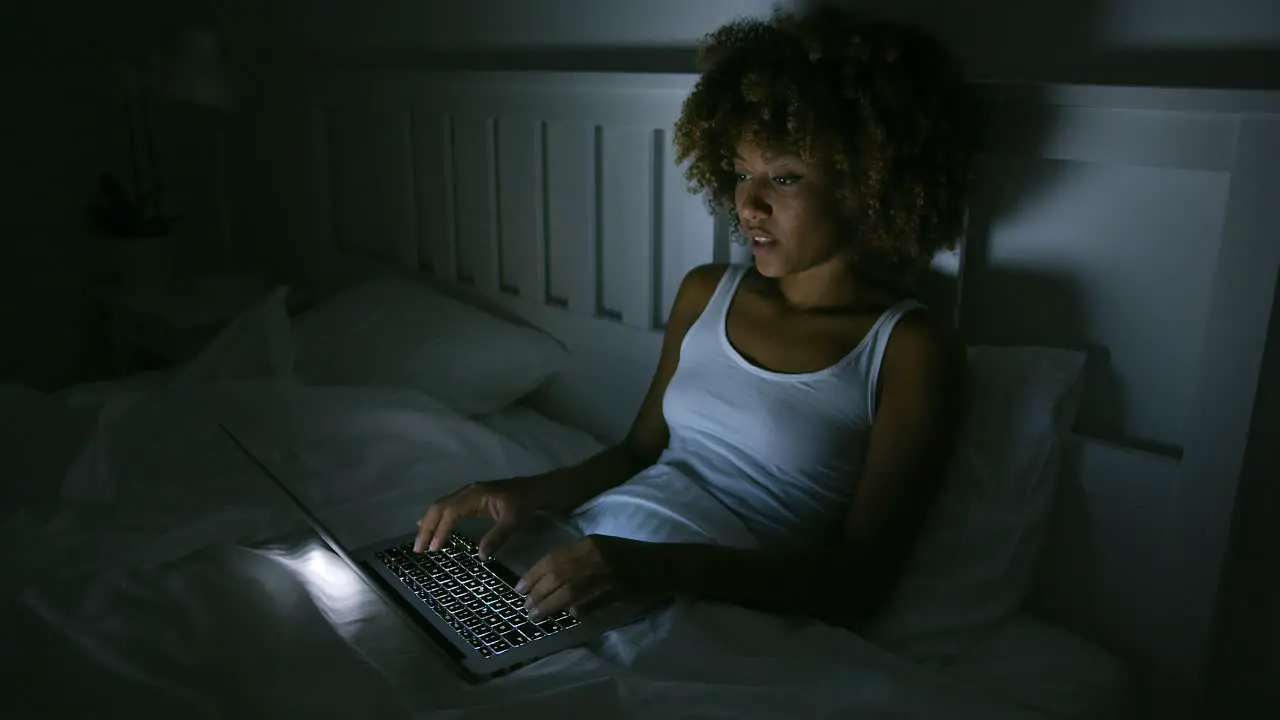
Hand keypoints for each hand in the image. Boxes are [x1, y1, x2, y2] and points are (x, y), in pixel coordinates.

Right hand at [413, 477, 541, 557]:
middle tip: (418, 549)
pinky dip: (436, 518)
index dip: (440, 529)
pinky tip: (427, 528)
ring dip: (428, 523)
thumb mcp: (514, 521)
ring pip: (440, 506)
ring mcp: (467, 493)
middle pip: (439, 507)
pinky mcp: (469, 499)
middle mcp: (467, 491)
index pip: (451, 511)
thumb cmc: (524, 504)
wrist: (534, 489)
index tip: (434, 548)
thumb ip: (498, 537)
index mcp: (476, 494)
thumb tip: (481, 556)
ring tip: (420, 543)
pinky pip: (447, 507)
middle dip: (427, 527)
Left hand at [513, 534, 661, 620]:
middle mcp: (596, 556)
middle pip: (558, 576)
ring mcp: (608, 574)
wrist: (665, 564)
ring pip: (571, 592)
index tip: (519, 589)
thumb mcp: (602, 548)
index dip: (533, 574)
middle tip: (526, 608)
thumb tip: (549, 581)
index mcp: (589, 543)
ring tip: (537, 616)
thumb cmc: (630, 555)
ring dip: (551, 606)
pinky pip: (593, 603)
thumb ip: (577, 560)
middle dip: (538, 594)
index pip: (553, 558)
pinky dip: (579, 610)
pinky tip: (570, 617)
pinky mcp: (620, 591)